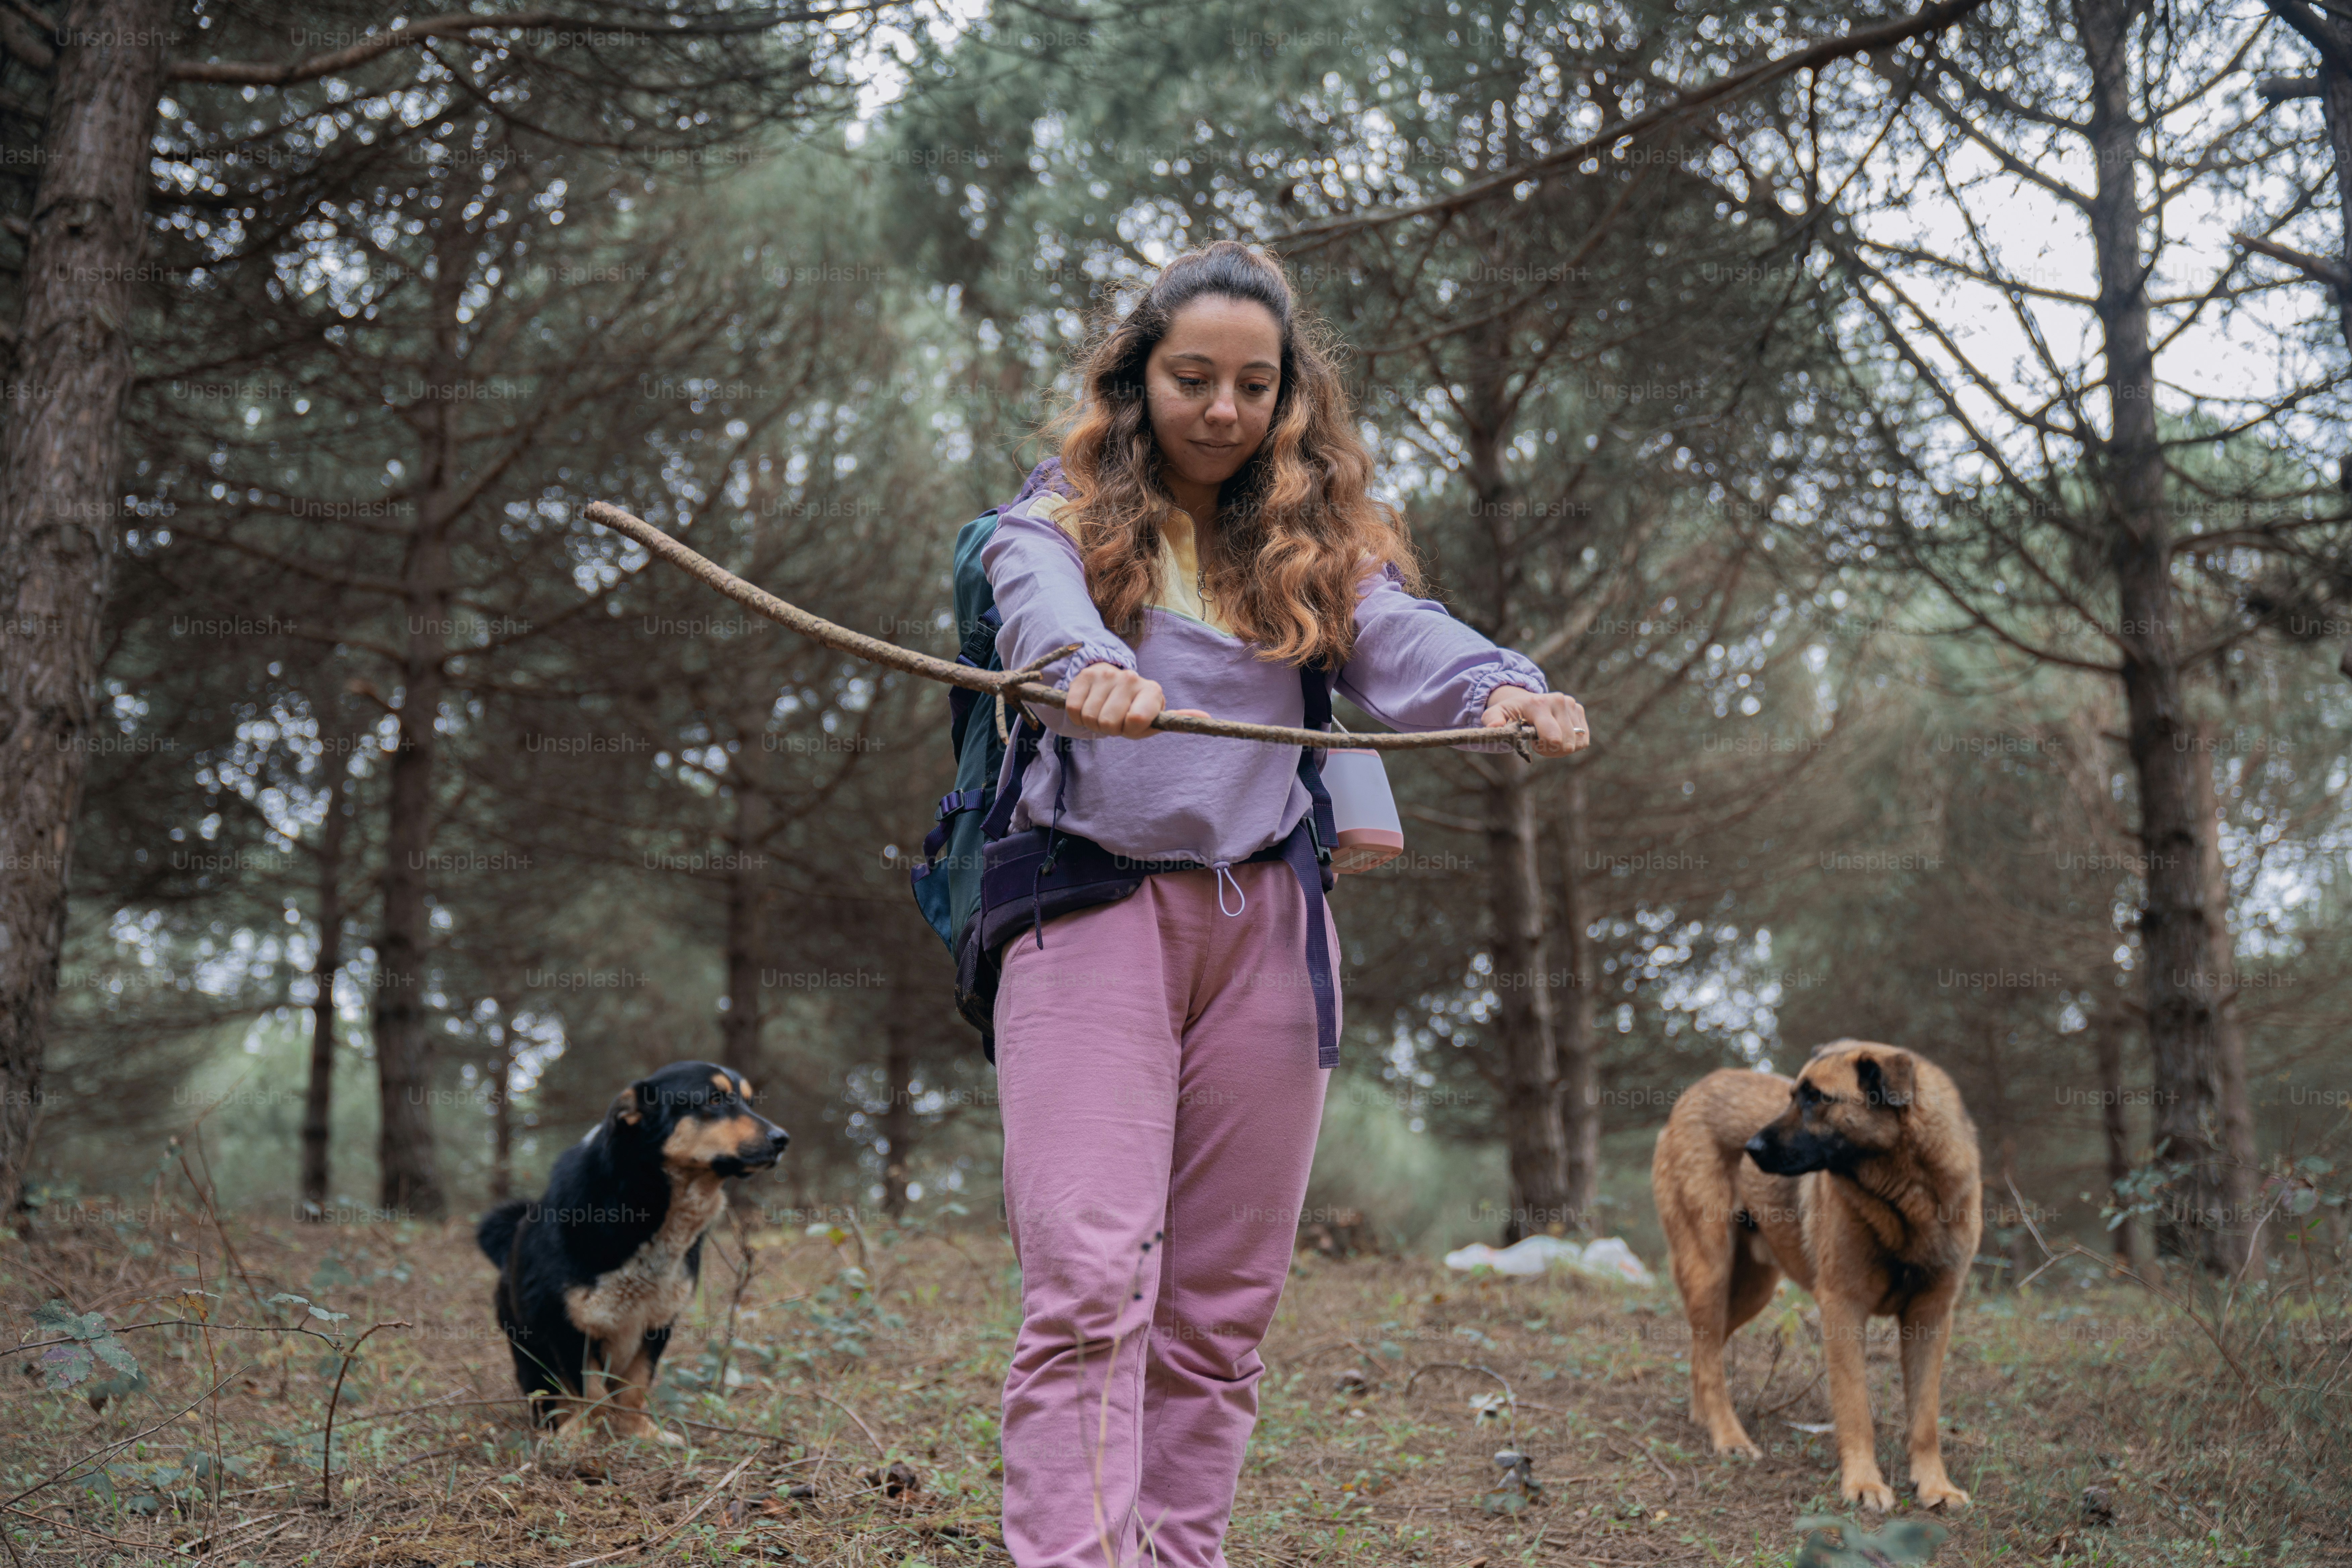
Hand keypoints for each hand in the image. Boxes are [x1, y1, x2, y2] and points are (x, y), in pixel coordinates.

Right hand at [1063, 661, 1207, 738]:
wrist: (1111, 684)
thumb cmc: (1135, 709)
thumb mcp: (1154, 719)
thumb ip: (1176, 720)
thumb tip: (1206, 717)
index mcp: (1152, 690)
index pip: (1136, 721)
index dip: (1130, 730)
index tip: (1131, 726)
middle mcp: (1130, 678)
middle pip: (1109, 724)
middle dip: (1109, 729)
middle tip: (1115, 720)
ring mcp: (1106, 675)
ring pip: (1089, 717)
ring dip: (1093, 723)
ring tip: (1103, 713)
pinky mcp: (1084, 676)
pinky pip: (1073, 709)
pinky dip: (1077, 717)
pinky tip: (1089, 707)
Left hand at [1481, 685, 1589, 756]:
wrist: (1526, 700)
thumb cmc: (1511, 712)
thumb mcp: (1496, 713)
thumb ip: (1492, 719)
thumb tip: (1493, 726)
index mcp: (1539, 704)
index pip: (1553, 738)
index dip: (1544, 749)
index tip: (1534, 743)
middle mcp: (1559, 701)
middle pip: (1566, 744)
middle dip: (1552, 750)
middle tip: (1540, 742)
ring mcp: (1571, 705)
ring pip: (1577, 743)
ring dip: (1562, 748)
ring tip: (1549, 737)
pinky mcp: (1579, 710)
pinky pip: (1584, 739)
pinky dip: (1572, 743)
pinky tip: (1559, 735)